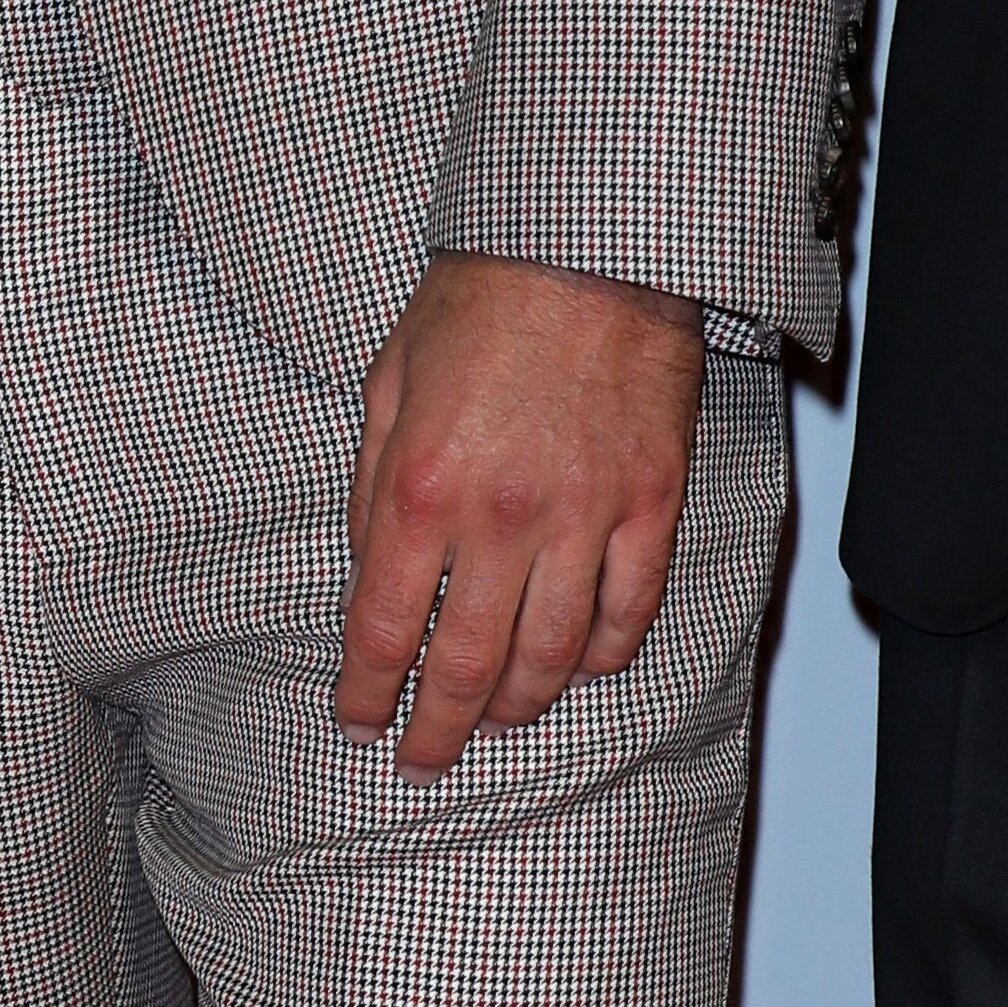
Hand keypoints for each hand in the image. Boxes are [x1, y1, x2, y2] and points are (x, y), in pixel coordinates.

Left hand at [337, 251, 705, 778]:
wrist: (585, 246)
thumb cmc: (478, 301)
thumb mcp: (387, 382)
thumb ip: (371, 486)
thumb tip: (364, 576)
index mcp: (423, 486)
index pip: (384, 626)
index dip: (368, 691)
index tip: (359, 722)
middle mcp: (502, 518)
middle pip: (467, 665)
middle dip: (437, 728)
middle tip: (421, 760)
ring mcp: (583, 518)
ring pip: (550, 657)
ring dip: (517, 706)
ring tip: (495, 725)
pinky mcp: (649, 507)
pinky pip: (628, 613)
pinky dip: (600, 657)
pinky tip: (576, 668)